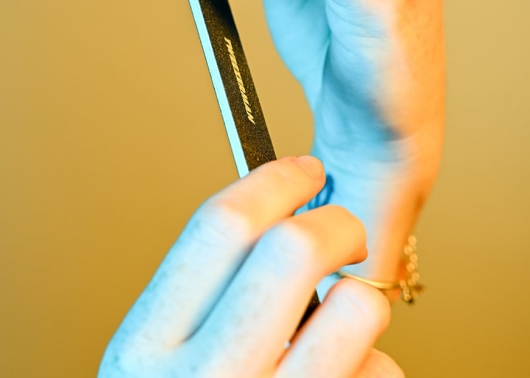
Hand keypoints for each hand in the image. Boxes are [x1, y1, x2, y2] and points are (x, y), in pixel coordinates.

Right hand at [99, 156, 402, 376]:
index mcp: (147, 347)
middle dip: (334, 223)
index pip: (220, 225)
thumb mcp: (157, 364)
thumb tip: (272, 216)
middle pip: (295, 248)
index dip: (272, 181)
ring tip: (338, 323)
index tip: (302, 171)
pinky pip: (382, 376)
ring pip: (356, 309)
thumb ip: (200, 297)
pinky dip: (372, 369)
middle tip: (341, 230)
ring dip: (359, 304)